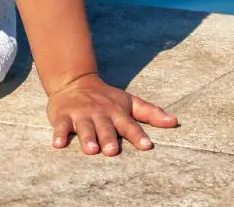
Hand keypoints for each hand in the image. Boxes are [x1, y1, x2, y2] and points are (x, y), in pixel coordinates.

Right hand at [45, 73, 177, 155]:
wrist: (75, 81)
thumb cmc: (106, 98)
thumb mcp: (129, 102)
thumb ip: (151, 113)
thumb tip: (175, 121)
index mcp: (116, 112)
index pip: (129, 125)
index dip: (138, 135)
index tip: (147, 145)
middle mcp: (100, 113)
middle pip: (106, 128)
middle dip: (109, 138)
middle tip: (113, 151)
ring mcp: (81, 115)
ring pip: (85, 128)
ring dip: (87, 138)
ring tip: (91, 149)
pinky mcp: (63, 116)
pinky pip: (60, 126)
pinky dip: (59, 134)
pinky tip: (58, 144)